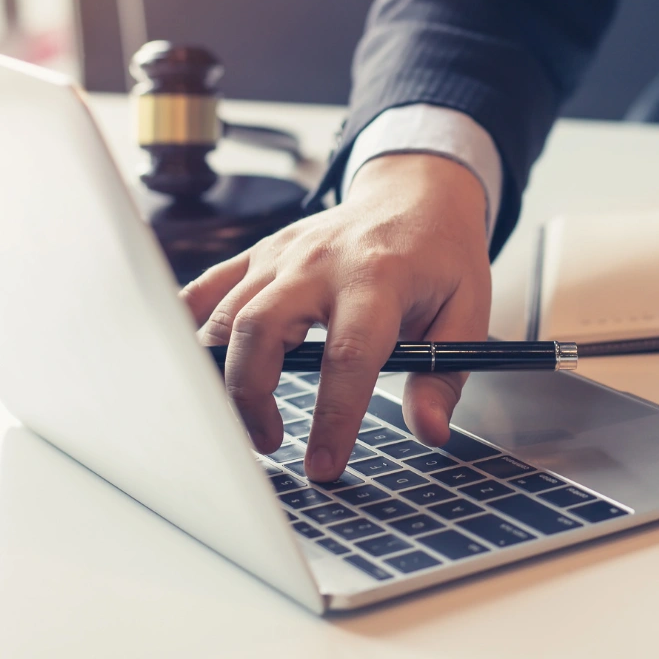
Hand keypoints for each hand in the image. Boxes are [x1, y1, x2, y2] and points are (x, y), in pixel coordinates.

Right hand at [181, 154, 490, 480]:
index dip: (334, 417)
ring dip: (224, 375)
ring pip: (226, 314)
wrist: (417, 193)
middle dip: (252, 397)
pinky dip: (190, 327)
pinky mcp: (261, 252)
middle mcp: (321, 261)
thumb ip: (443, 375)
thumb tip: (429, 431)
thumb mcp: (468, 311)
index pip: (348, 355)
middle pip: (260, 328)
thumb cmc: (442, 255)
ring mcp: (283, 253)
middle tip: (270, 442)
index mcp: (379, 277)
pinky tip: (195, 367)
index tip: (324, 466)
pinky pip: (208, 288)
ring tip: (247, 419)